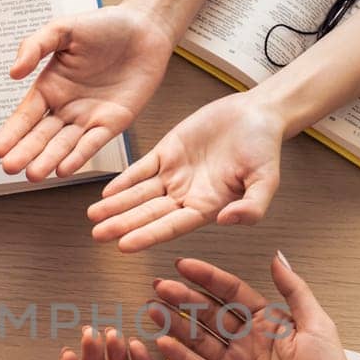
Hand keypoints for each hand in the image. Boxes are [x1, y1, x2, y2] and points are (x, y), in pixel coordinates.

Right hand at [0, 5, 173, 180]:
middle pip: (41, 135)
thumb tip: (13, 72)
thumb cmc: (105, 25)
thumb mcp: (63, 29)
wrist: (146, 29)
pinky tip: (64, 169)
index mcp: (50, 86)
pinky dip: (79, 156)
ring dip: (48, 160)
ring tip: (33, 175)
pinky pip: (93, 143)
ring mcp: (88, 117)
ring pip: (64, 144)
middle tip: (10, 168)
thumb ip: (35, 46)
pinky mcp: (113, 123)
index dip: (11, 132)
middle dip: (25, 152)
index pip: (26, 115)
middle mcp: (66, 106)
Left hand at [89, 92, 283, 252]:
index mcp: (208, 206)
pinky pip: (141, 169)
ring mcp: (175, 175)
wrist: (257, 113)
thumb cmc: (264, 148)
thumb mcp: (266, 181)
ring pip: (139, 194)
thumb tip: (228, 221)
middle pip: (148, 214)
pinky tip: (107, 190)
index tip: (124, 245)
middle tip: (98, 235)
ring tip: (93, 215)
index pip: (171, 226)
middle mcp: (187, 195)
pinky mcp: (167, 152)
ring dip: (116, 205)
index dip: (147, 235)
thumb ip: (251, 207)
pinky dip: (124, 179)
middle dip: (122, 224)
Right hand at [149, 255, 359, 359]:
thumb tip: (277, 258)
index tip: (184, 265)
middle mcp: (246, 342)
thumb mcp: (318, 325)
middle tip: (159, 286)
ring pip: (198, 340)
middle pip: (209, 314)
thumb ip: (294, 291)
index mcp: (267, 323)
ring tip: (152, 309)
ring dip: (174, 324)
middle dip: (183, 299)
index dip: (208, 278)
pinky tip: (163, 342)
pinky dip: (180, 358)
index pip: (231, 293)